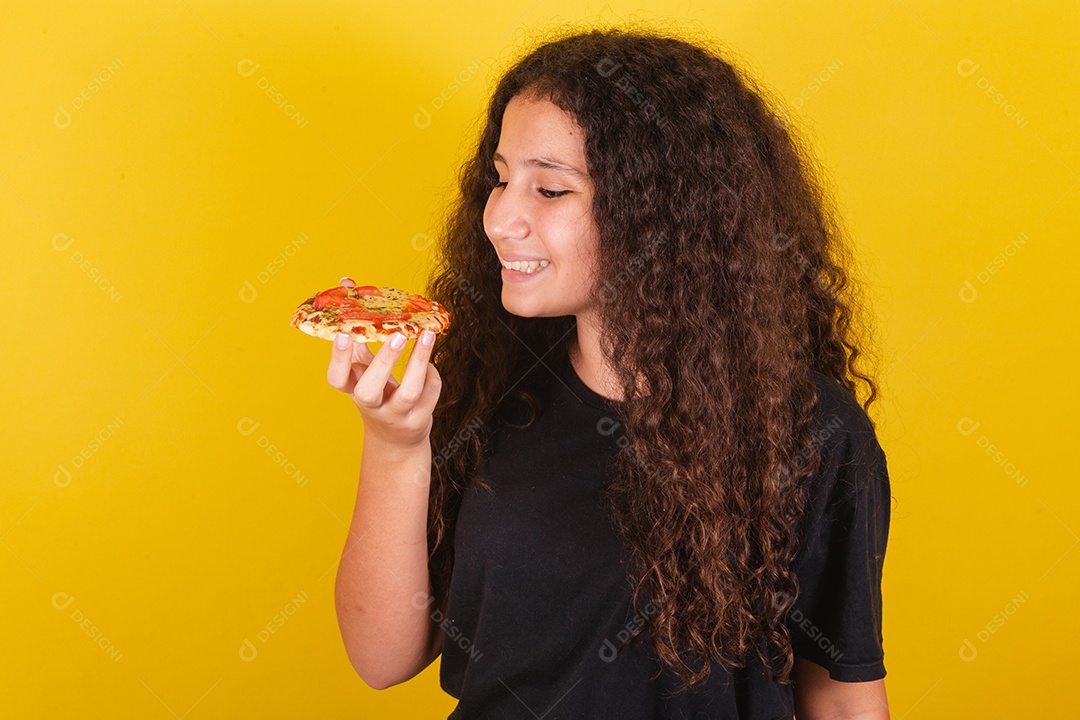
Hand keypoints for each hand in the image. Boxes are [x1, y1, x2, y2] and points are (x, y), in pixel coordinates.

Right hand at [326, 276, 441, 448]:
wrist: (396, 438)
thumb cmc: (377, 391)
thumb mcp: (363, 365)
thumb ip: (358, 328)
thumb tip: (346, 283)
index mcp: (352, 388)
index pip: (336, 379)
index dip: (337, 358)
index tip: (342, 332)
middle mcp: (371, 405)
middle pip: (369, 390)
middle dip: (383, 361)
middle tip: (395, 334)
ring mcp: (396, 414)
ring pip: (408, 392)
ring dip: (418, 361)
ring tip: (427, 333)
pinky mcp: (419, 419)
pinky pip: (429, 392)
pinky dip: (431, 374)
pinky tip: (429, 362)